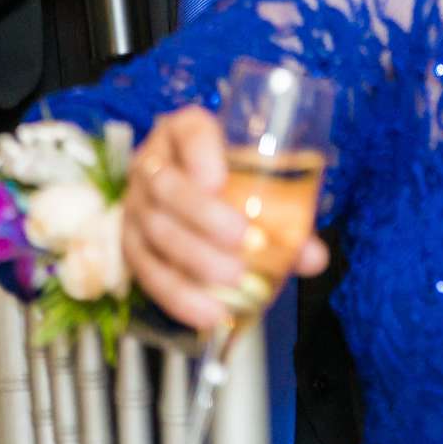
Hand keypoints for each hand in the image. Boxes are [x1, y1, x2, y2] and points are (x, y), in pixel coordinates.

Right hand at [122, 106, 329, 330]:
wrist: (189, 198)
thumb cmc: (232, 184)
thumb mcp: (258, 185)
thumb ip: (288, 215)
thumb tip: (313, 257)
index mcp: (184, 132)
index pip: (188, 131)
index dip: (201, 153)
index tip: (220, 181)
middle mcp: (153, 163)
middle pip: (167, 186)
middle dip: (204, 217)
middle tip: (244, 242)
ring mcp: (135, 204)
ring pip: (155, 230)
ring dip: (195, 259)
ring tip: (234, 280)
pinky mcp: (129, 244)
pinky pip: (147, 271)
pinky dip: (179, 295)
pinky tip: (208, 312)